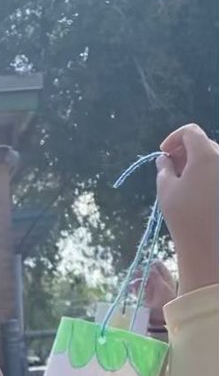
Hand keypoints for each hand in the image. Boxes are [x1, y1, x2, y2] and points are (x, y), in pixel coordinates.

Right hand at [132, 259, 175, 327]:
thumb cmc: (166, 302)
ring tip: (132, 282)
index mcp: (165, 277)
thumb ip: (155, 275)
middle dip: (141, 271)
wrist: (162, 320)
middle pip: (147, 270)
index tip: (144, 266)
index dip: (150, 264)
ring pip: (141, 278)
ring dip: (136, 278)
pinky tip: (131, 287)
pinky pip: (136, 287)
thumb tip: (148, 265)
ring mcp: (150, 288)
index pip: (157, 264)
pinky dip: (133, 286)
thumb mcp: (162, 287)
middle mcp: (157, 281)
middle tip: (135, 273)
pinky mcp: (143, 295)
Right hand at [156, 124, 218, 295]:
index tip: (163, 153)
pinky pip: (216, 171)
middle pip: (202, 143)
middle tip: (169, 169)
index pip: (190, 131)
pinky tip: (195, 191)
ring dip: (195, 163)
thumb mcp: (165, 190)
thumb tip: (165, 159)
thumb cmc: (183, 216)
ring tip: (181, 183)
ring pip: (211, 157)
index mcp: (206, 154)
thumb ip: (163, 168)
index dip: (173, 138)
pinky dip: (205, 173)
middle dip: (184, 151)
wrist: (208, 243)